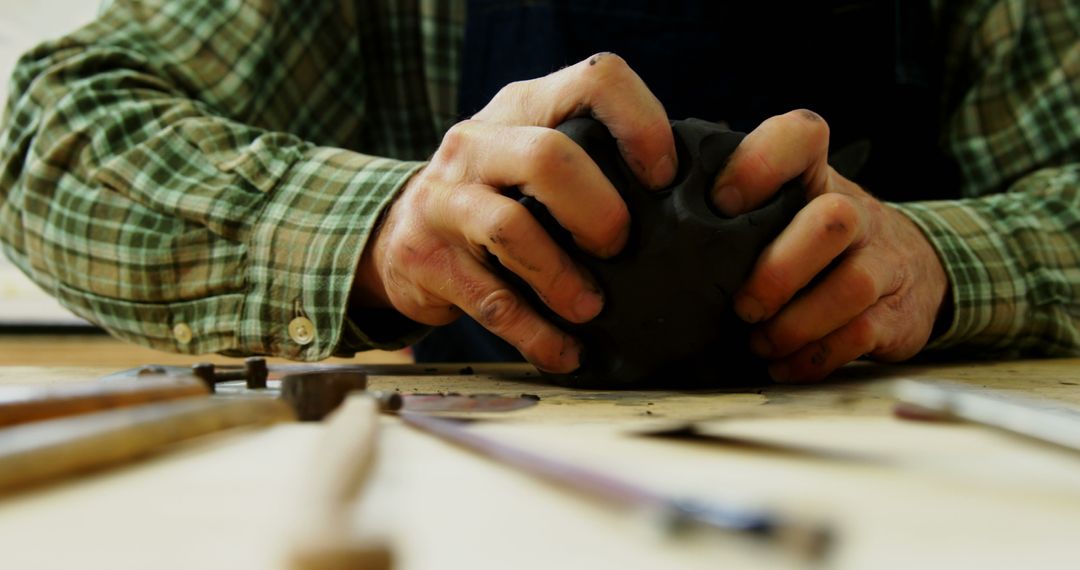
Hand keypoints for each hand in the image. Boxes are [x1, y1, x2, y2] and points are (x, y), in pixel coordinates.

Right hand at [353, 53, 676, 372]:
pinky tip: (564, 353)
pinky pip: (490, 301)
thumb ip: (589, 162)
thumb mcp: (531, 158)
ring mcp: (444, 198)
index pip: (594, 79)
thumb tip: (687, 204)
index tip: (663, 177)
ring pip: (511, 229)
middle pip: (549, 157)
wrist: (395, 231)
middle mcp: (477, 142)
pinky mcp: (423, 256)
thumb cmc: (496, 196)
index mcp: (522, 107)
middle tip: (620, 248)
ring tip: (592, 308)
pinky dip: (536, 334)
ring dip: (563, 279)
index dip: (640, 123)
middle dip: (599, 212)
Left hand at [712, 110, 948, 381]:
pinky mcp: (896, 312)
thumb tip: (642, 227)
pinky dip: (814, 357)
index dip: (760, 164)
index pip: (801, 135)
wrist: (911, 269)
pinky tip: (782, 364)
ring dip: (794, 324)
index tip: (721, 203)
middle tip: (741, 307)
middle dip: (778, 272)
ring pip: (851, 284)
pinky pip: (861, 335)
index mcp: (813, 176)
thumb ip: (730, 211)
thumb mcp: (782, 209)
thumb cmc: (809, 238)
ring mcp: (881, 260)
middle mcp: (854, 210)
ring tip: (759, 343)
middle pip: (832, 218)